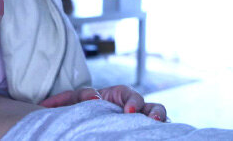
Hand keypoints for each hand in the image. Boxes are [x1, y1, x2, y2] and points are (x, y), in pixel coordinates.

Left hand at [39, 85, 166, 121]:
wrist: (75, 125)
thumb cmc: (76, 110)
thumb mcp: (73, 101)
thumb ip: (73, 99)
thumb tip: (79, 100)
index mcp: (117, 97)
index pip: (130, 96)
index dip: (132, 103)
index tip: (128, 112)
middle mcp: (132, 109)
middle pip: (152, 107)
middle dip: (154, 112)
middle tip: (150, 120)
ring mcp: (137, 123)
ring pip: (157, 119)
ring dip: (159, 122)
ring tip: (158, 127)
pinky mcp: (137, 132)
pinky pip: (152, 133)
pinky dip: (159, 133)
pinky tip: (159, 136)